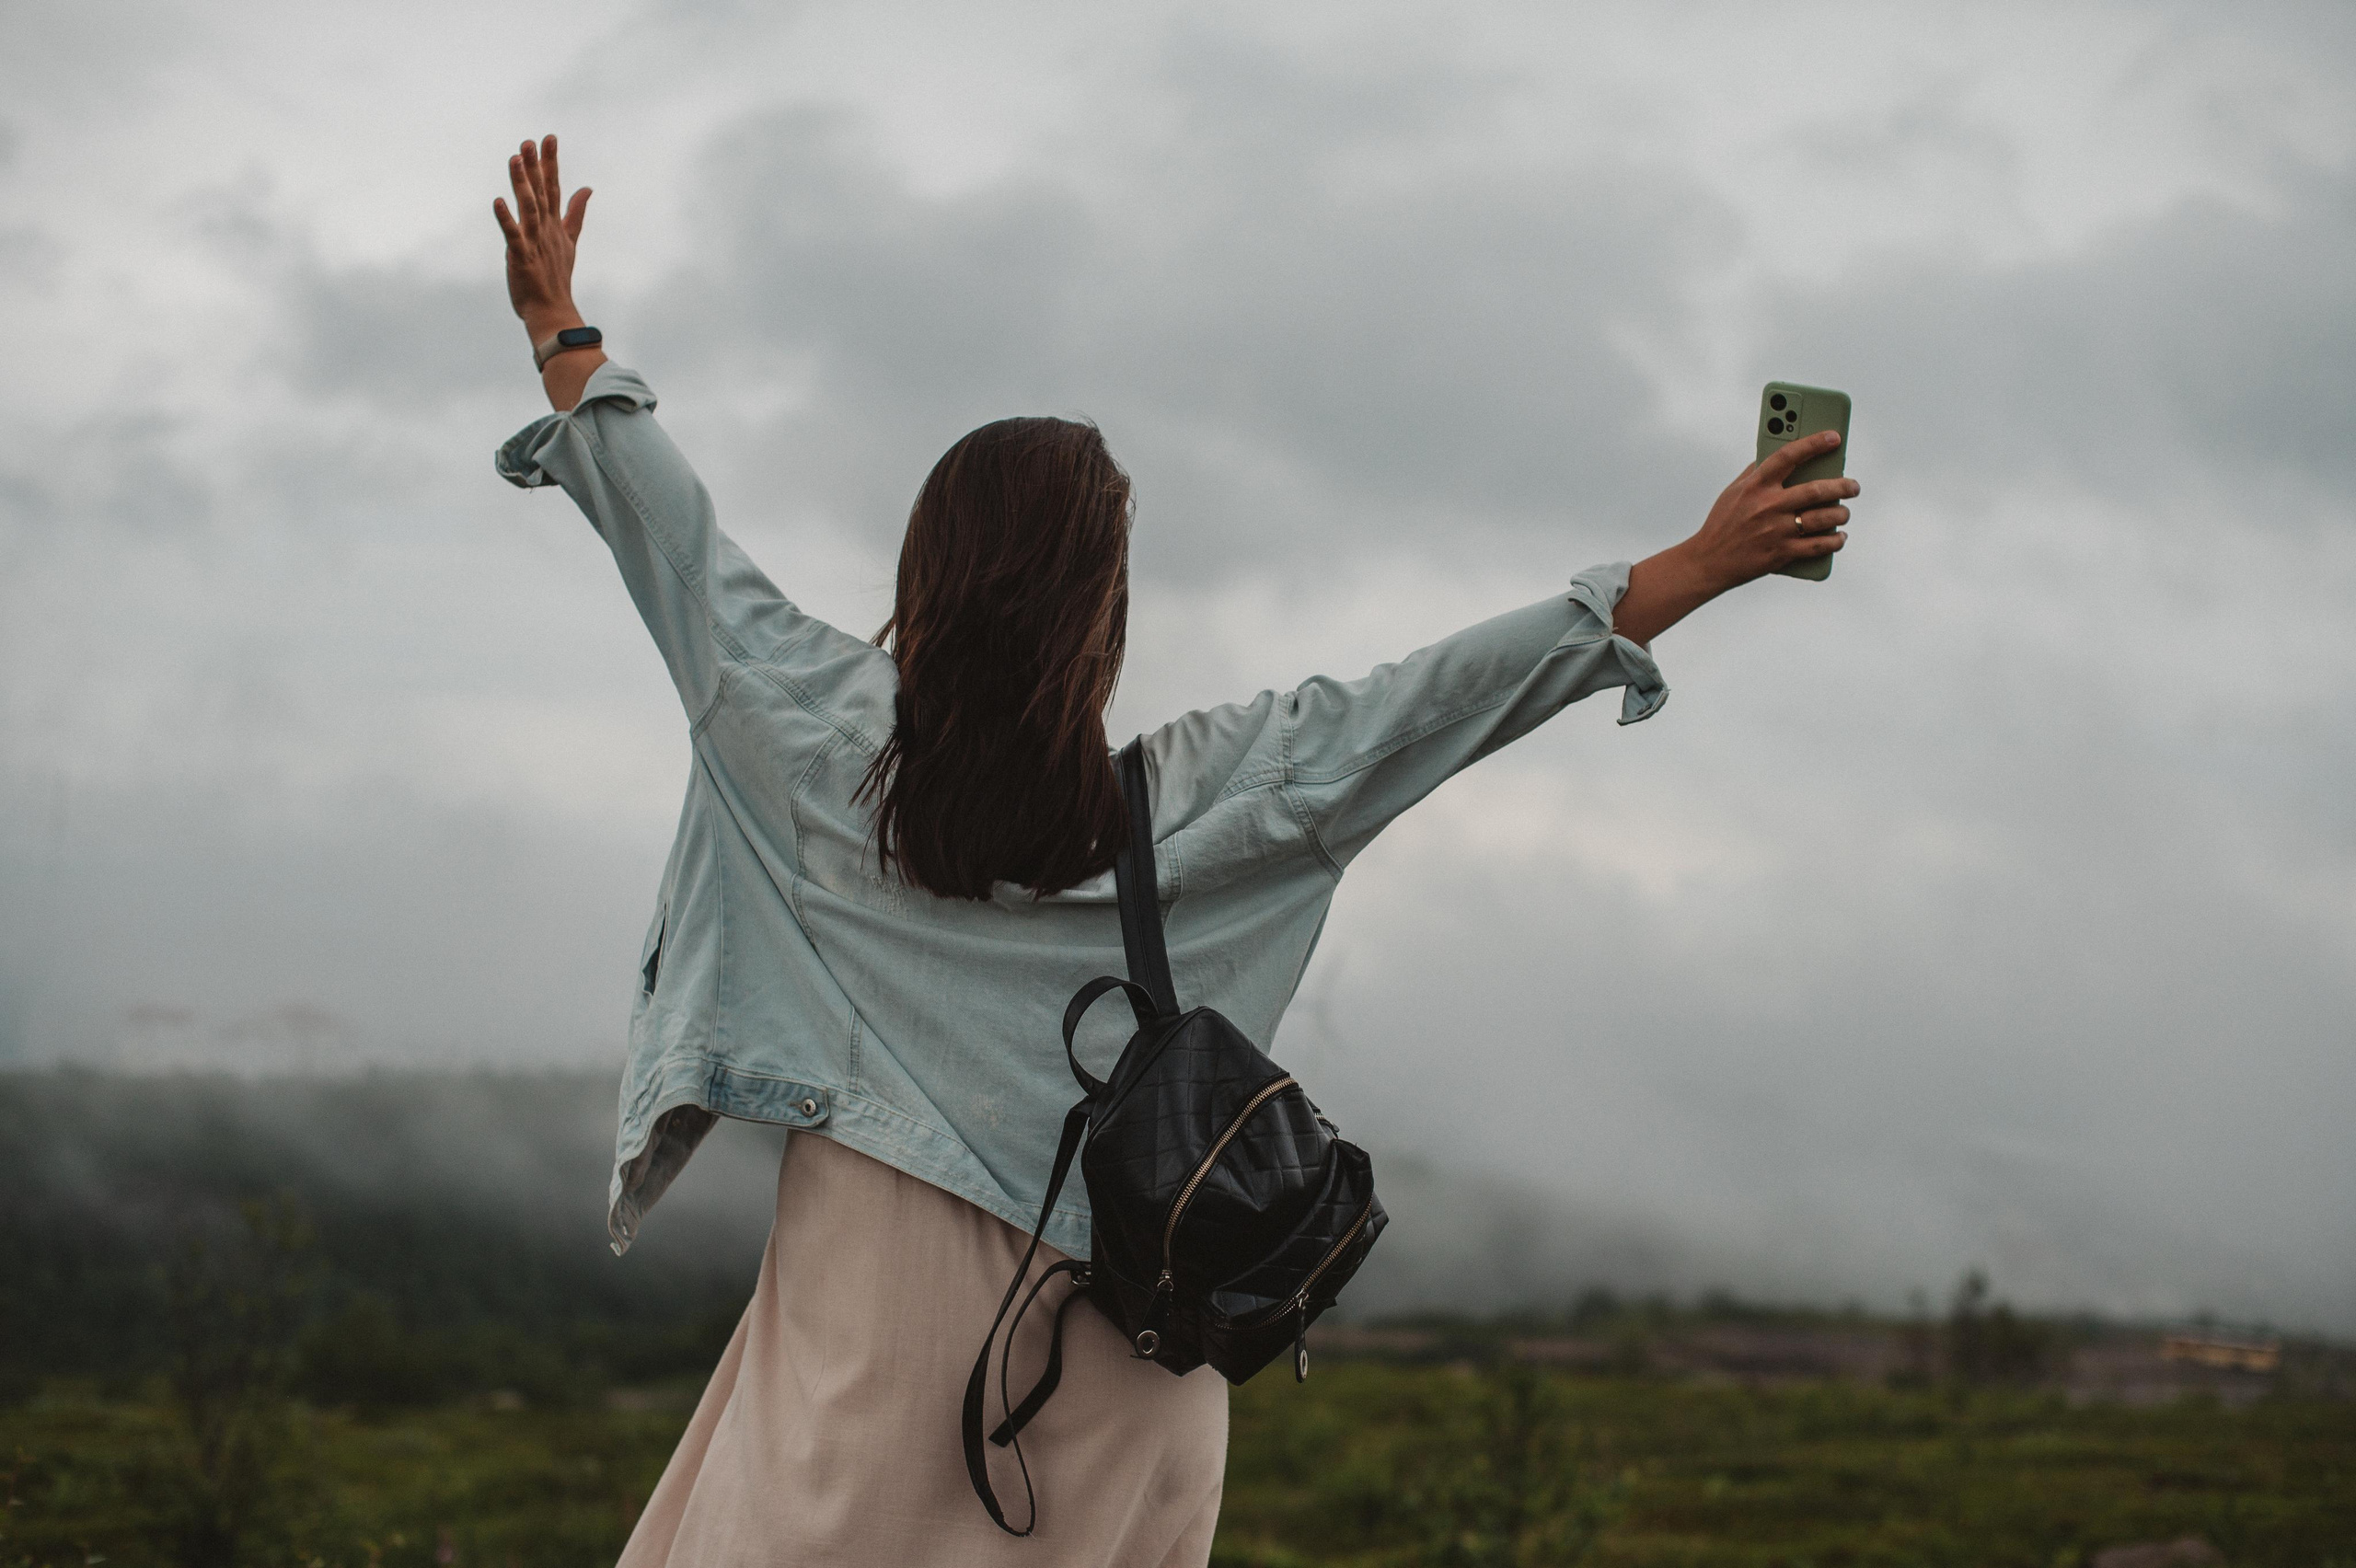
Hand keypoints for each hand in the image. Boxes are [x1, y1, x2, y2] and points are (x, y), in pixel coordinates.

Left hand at [492, 134, 590, 338]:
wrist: (552, 310)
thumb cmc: (556, 277)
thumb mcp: (569, 240)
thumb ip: (576, 212)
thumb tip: (587, 188)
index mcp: (554, 225)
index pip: (553, 187)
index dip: (551, 162)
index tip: (549, 138)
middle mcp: (545, 229)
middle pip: (541, 192)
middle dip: (536, 166)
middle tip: (531, 141)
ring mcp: (534, 242)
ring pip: (528, 208)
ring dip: (522, 184)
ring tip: (516, 159)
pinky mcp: (521, 257)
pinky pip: (513, 235)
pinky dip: (506, 219)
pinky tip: (498, 201)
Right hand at [1683, 431, 1857, 591]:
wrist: (1709, 561)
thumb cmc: (1722, 523)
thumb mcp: (1733, 491)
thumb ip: (1756, 472)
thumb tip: (1779, 455)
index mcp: (1756, 486)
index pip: (1788, 456)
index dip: (1814, 443)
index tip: (1834, 437)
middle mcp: (1768, 506)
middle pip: (1816, 490)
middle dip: (1842, 486)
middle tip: (1853, 486)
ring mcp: (1776, 531)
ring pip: (1823, 518)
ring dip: (1841, 514)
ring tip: (1844, 511)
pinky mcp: (1782, 554)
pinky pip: (1818, 546)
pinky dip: (1834, 541)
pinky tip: (1840, 536)